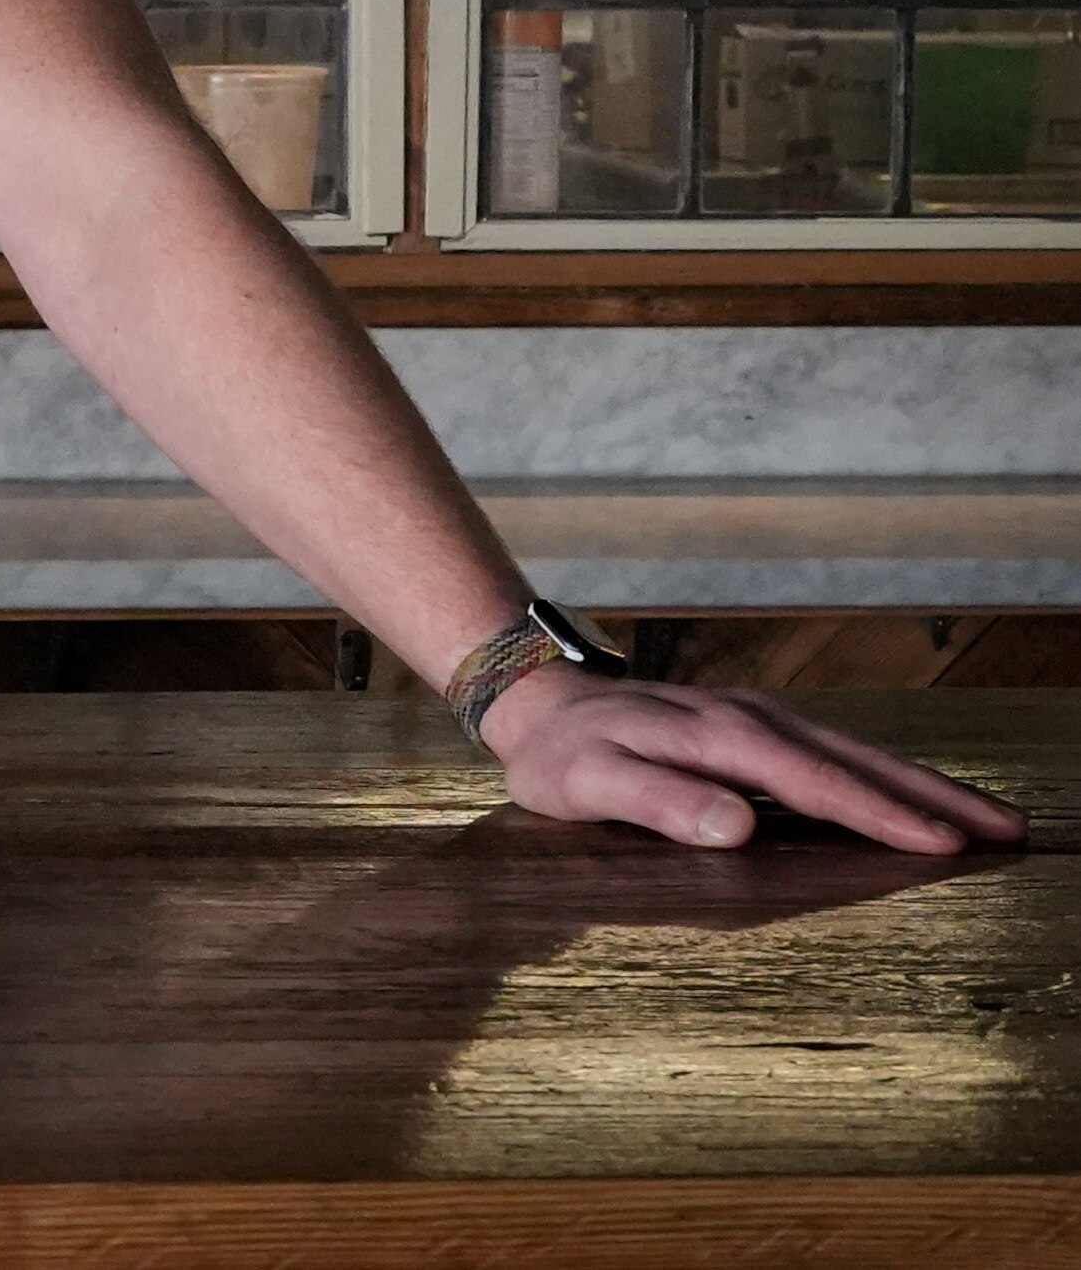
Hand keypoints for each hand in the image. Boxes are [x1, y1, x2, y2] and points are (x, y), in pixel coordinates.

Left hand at [480, 664, 1029, 853]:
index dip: (879, 815)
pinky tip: (913, 800)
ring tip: (989, 819)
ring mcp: (757, 720)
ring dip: (922, 784)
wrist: (538, 703)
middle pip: (857, 761)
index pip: (816, 783)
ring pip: (854, 754)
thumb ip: (659, 801)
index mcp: (720, 737)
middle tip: (1009, 830)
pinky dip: (883, 776)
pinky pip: (834, 755)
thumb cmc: (560, 756)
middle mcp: (751, 720)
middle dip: (934, 795)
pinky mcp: (755, 729)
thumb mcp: (589, 783)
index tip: (942, 842)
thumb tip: (739, 827)